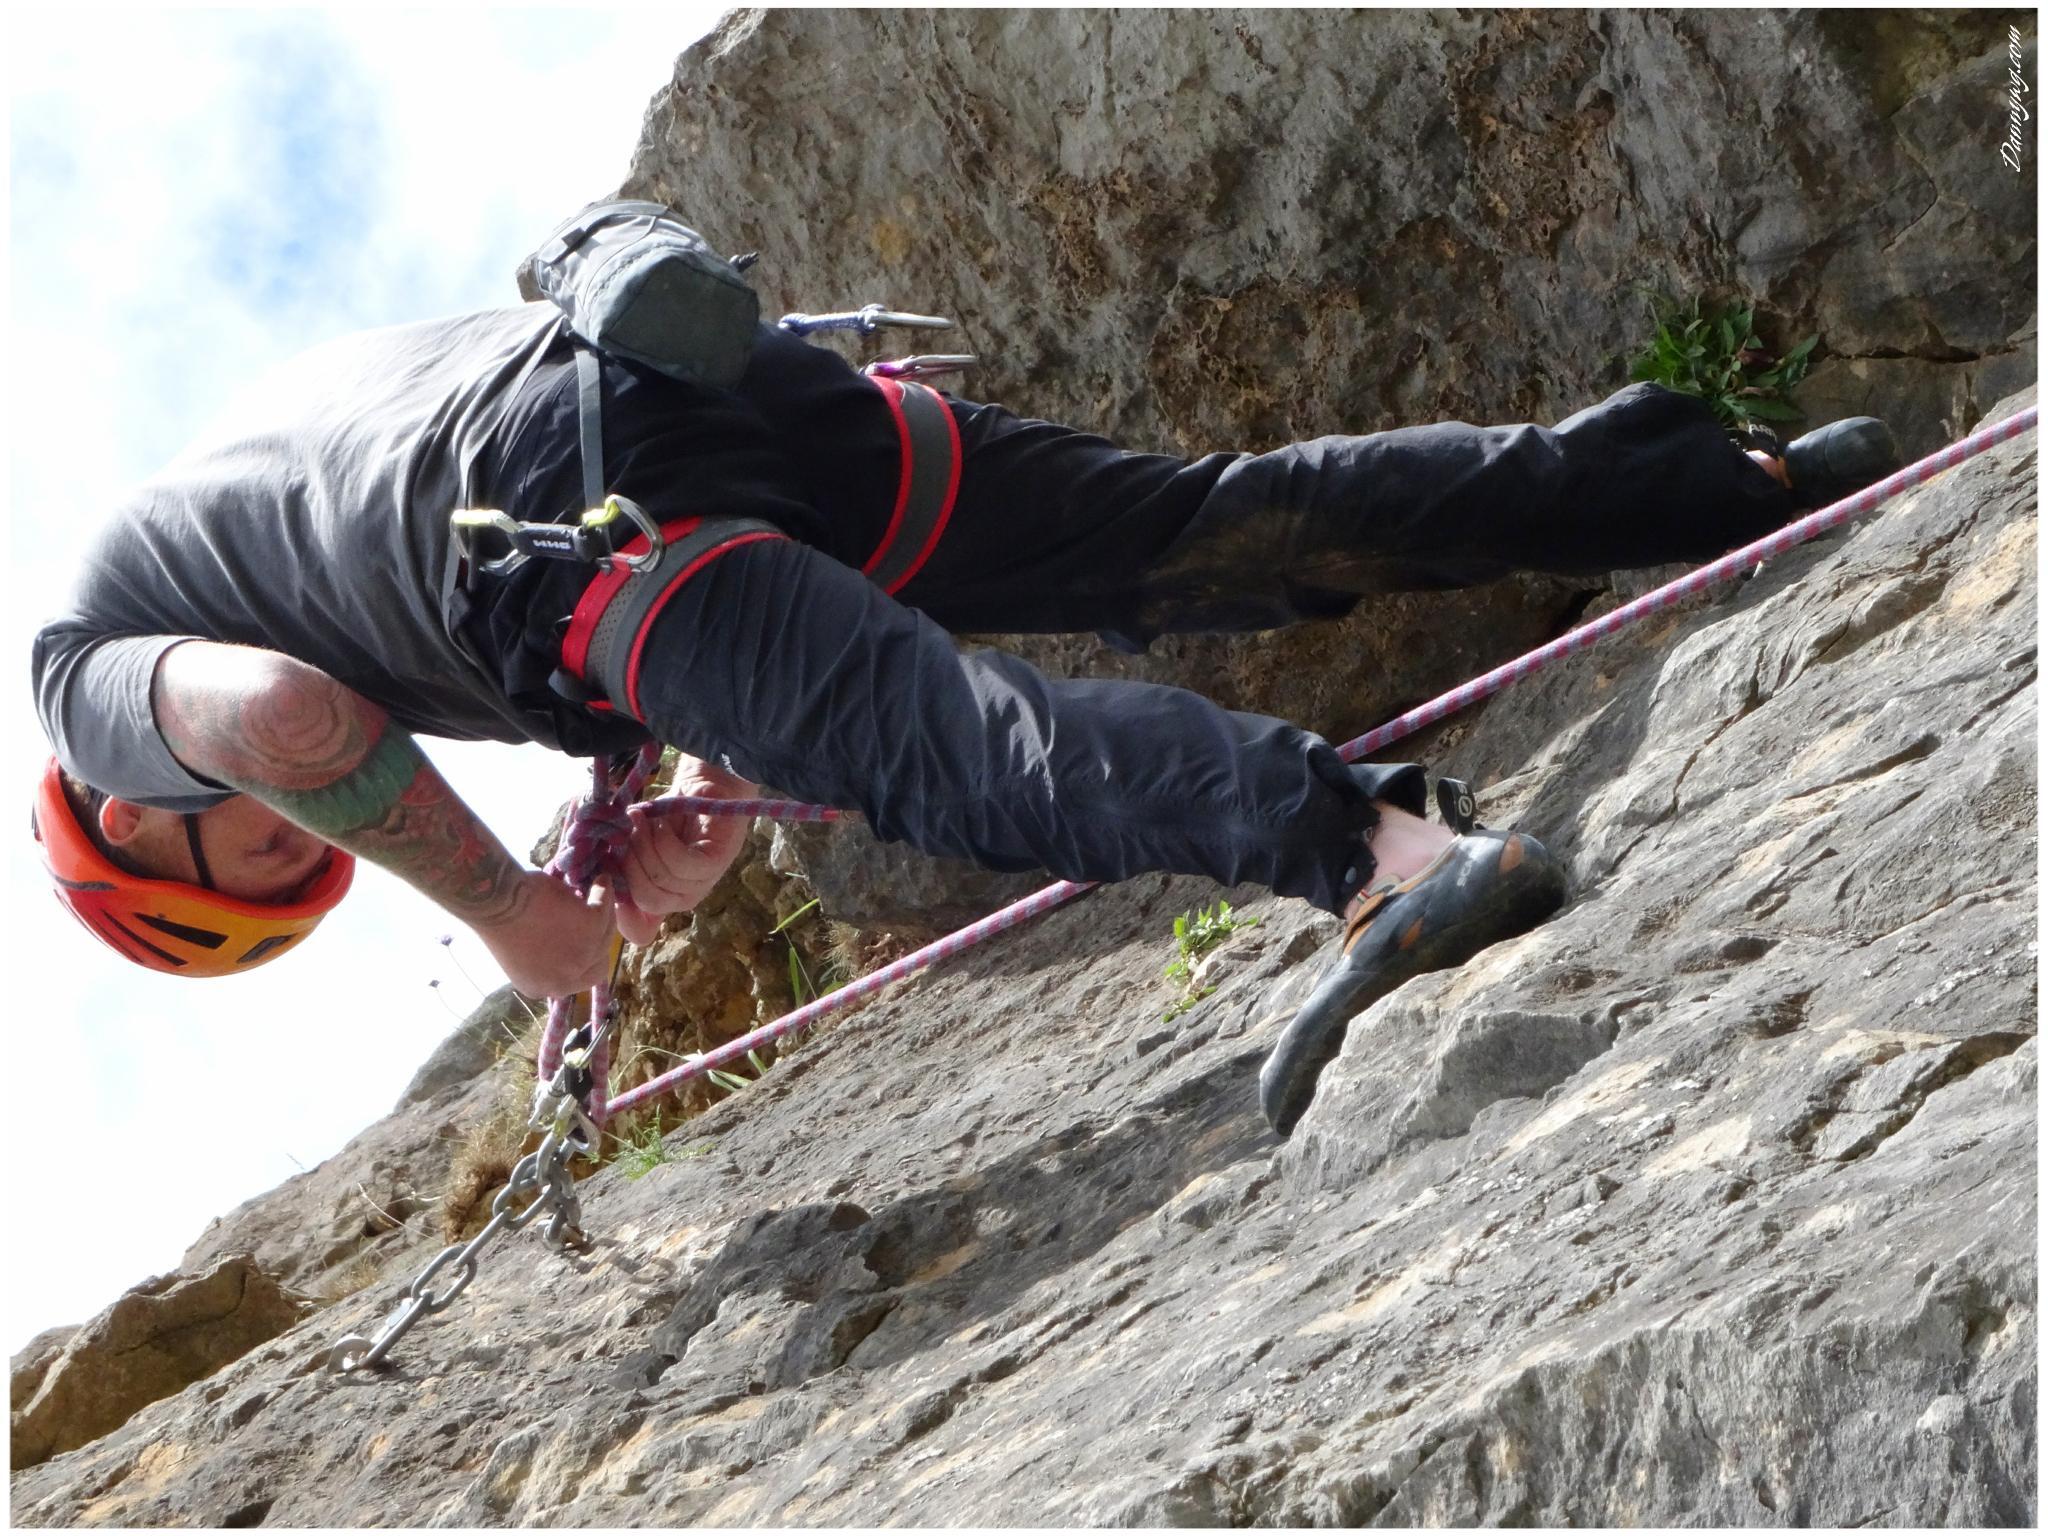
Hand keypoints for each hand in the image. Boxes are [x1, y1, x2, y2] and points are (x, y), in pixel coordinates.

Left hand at [472, 868, 619, 999]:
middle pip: (598, 966)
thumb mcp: (521, 952)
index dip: (584, 959)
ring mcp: (581, 957)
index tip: (585, 940)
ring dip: (603, 913)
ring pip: (605, 935)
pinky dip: (602, 893)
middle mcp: (563, 981)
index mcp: (539, 988)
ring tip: (598, 889)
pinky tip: (600, 881)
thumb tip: (572, 934)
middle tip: (597, 919)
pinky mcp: (592, 929)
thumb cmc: (499, 919)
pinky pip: (605, 909)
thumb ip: (546, 956)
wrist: (496, 901)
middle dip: (598, 943)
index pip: (576, 982)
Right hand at [614, 756, 757, 944]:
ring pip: (661, 878)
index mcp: (663, 899)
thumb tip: (596, 888)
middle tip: (623, 832)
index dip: (619, 908)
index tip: (604, 870)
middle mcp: (683, 898)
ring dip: (644, 844)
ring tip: (641, 819)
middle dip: (627, 863)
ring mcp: (703, 883)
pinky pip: (679, 863)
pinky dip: (663, 840)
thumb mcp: (635, 842)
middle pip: (646, 899)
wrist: (704, 783)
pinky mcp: (716, 862)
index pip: (638, 928)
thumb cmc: (668, 814)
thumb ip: (620, 865)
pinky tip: (659, 822)